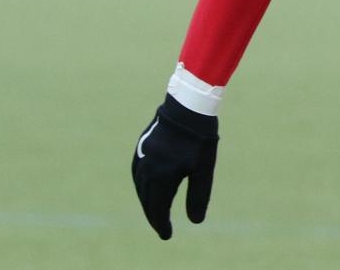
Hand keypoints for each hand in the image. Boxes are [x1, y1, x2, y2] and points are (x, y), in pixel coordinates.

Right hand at [131, 95, 218, 239]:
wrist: (188, 104)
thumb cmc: (199, 137)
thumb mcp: (203, 169)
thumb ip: (198, 196)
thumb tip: (195, 221)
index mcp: (162, 176)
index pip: (158, 209)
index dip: (162, 224)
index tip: (167, 235)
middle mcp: (147, 169)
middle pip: (147, 200)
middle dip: (153, 216)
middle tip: (161, 227)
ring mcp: (142, 156)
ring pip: (139, 186)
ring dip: (146, 201)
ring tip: (154, 210)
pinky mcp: (142, 145)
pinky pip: (136, 172)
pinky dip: (141, 185)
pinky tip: (146, 186)